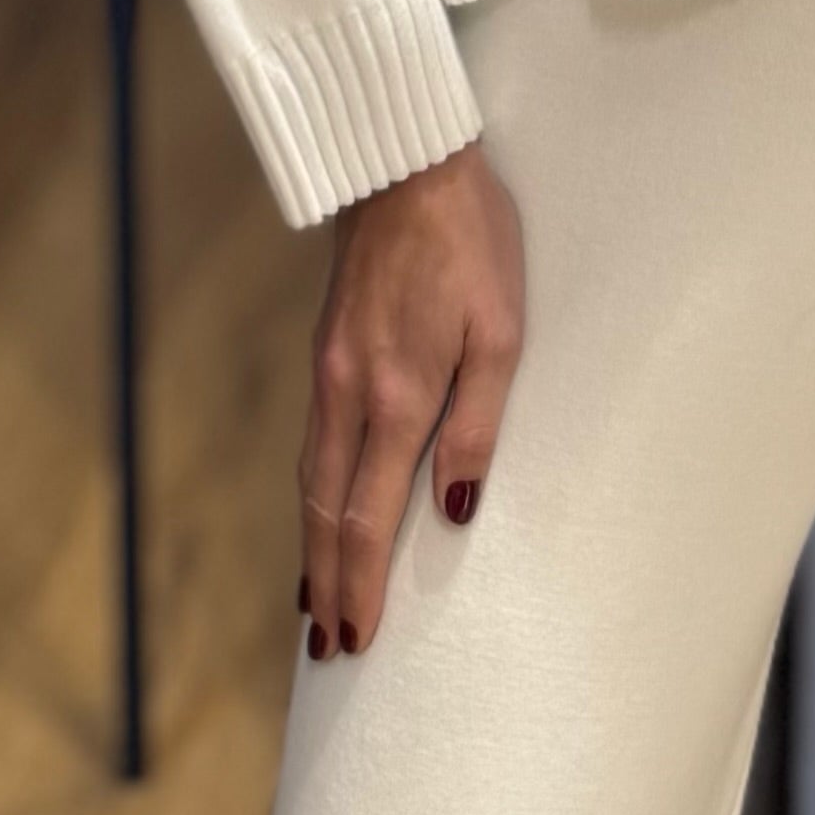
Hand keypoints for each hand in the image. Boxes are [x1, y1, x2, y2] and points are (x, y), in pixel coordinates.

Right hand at [297, 137, 522, 660]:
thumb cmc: (471, 241)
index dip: (362, 583)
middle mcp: (350, 394)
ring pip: (311, 482)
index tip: (357, 637)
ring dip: (313, 549)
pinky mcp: (326, 352)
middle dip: (328, 585)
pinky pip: (313, 445)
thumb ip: (478, 422)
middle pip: (327, 513)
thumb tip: (454, 507)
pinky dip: (312, 497)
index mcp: (399, 396)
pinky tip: (318, 514)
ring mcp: (329, 373)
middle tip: (328, 648)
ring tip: (315, 604)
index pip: (370, 517)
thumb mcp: (503, 330)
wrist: (402, 165)